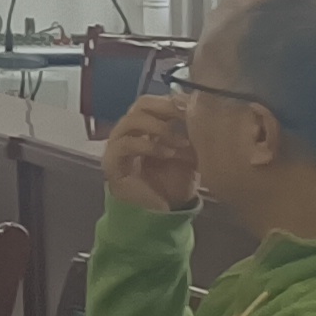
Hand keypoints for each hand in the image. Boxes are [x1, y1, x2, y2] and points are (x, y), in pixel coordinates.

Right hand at [103, 94, 201, 213]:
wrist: (161, 214)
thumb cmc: (174, 183)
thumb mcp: (189, 154)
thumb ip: (190, 133)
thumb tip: (203, 110)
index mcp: (146, 127)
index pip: (155, 102)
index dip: (174, 101)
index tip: (197, 108)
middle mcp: (129, 132)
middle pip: (140, 104)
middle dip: (166, 108)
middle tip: (187, 117)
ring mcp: (117, 146)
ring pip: (131, 121)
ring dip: (159, 128)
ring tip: (180, 142)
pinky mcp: (112, 163)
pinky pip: (125, 144)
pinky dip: (148, 146)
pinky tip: (167, 154)